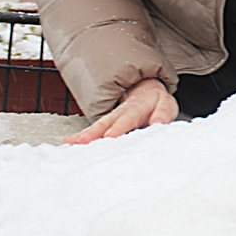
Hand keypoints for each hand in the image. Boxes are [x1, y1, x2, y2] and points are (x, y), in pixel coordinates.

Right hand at [63, 78, 178, 144]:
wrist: (146, 93)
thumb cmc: (156, 102)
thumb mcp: (166, 105)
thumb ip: (163, 114)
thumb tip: (158, 123)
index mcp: (137, 107)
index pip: (127, 118)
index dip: (118, 127)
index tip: (109, 136)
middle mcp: (121, 112)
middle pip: (106, 122)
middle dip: (94, 132)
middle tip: (82, 141)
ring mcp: (112, 117)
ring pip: (97, 126)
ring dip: (84, 134)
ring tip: (71, 142)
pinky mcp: (107, 123)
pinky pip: (94, 130)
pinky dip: (81, 136)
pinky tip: (69, 142)